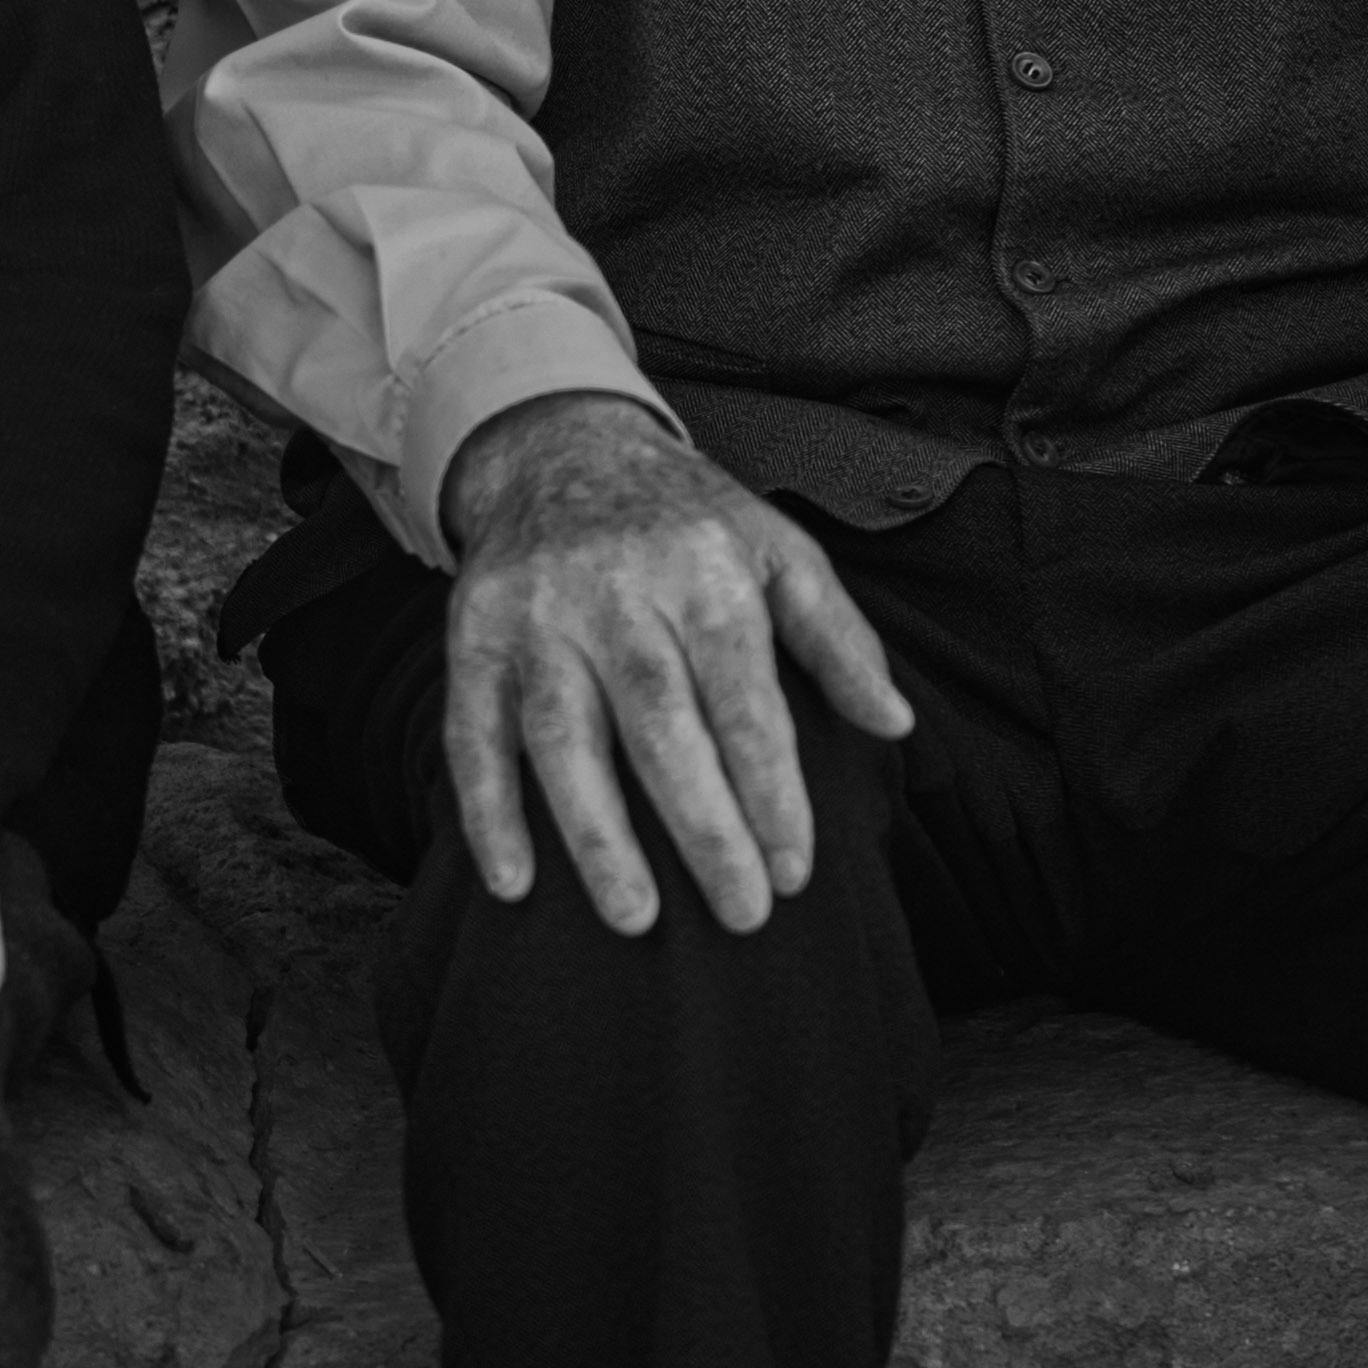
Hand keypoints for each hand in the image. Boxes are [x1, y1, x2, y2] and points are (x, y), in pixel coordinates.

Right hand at [439, 391, 911, 939]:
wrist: (563, 450)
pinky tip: (513, 882)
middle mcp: (616, 593)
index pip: (744, 700)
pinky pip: (472, 732)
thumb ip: (837, 639)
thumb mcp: (780, 552)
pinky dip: (485, 811)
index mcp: (704, 575)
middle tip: (742, 913)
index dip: (771, 790)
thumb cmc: (688, 522)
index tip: (795, 871)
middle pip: (660, 724)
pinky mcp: (474, 638)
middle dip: (703, 826)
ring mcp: (537, 617)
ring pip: (562, 734)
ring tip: (635, 917)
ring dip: (595, 832)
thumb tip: (894, 723)